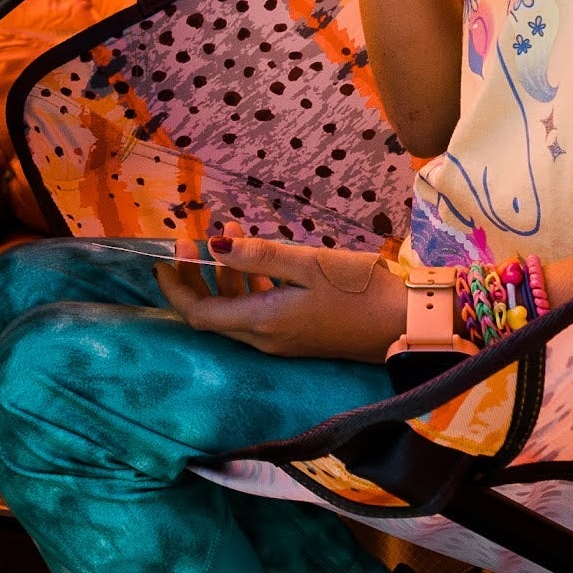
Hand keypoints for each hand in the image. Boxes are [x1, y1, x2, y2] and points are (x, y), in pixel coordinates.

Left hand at [157, 235, 403, 360]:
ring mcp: (283, 340)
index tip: (166, 257)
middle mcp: (266, 339)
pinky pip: (260, 310)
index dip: (176, 288)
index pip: (199, 314)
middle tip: (195, 237)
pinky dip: (252, 282)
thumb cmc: (360, 291)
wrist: (407, 325)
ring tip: (235, 232)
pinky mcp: (299, 334)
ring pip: (238, 309)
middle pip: (213, 313)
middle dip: (198, 275)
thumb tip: (212, 246)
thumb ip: (259, 256)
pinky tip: (263, 256)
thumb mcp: (308, 264)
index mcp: (262, 324)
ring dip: (228, 273)